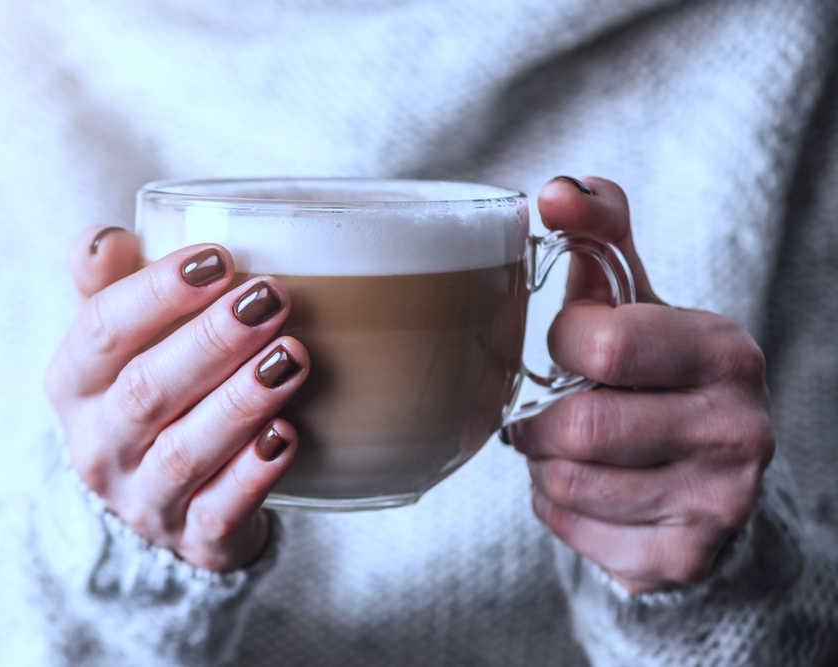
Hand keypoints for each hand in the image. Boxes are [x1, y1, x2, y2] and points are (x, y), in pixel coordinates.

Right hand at [46, 227, 307, 570]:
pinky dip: (252, 475)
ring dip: (239, 402)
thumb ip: (111, 286)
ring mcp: (144, 499)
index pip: (100, 331)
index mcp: (75, 384)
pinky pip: (219, 511)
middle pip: (145, 391)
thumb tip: (107, 238)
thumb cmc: (145, 397)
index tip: (217, 257)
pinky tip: (286, 436)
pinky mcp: (194, 539)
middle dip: (209, 342)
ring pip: (184, 453)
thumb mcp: (118, 342)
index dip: (156, 292)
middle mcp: (100, 445)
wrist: (156, 503)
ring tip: (290, 358)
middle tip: (269, 298)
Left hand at [510, 177, 774, 593]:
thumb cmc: (657, 380)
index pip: (601, 343)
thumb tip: (557, 191)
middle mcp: (737, 429)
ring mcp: (716, 502)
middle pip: (577, 426)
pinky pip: (570, 528)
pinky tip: (588, 490)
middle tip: (549, 411)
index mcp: (724, 351)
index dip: (563, 345)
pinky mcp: (682, 558)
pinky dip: (555, 505)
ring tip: (568, 450)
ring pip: (565, 481)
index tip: (573, 348)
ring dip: (544, 464)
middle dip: (541, 418)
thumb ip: (601, 241)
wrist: (707, 486)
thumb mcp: (639, 306)